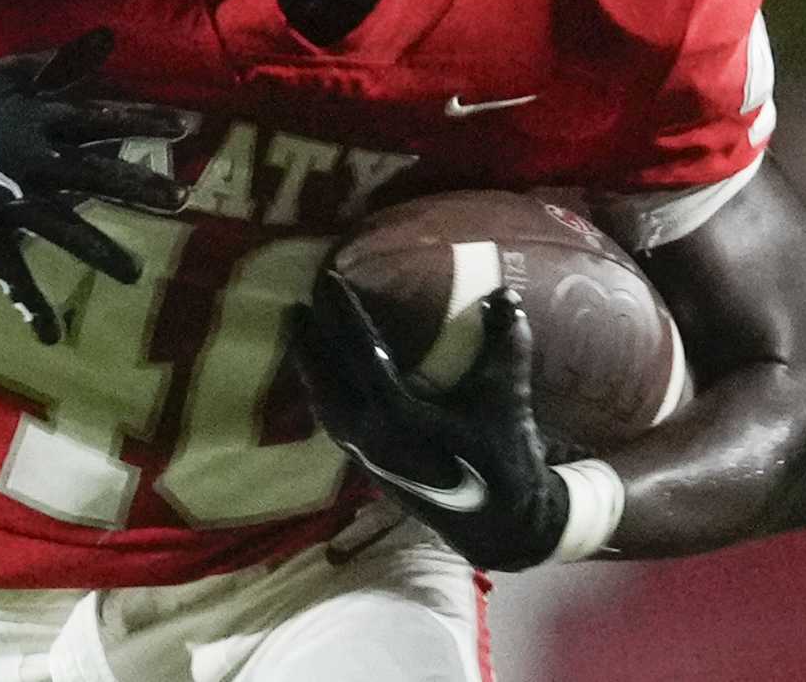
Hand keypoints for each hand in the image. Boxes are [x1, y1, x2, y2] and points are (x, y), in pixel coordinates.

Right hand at [0, 28, 190, 342]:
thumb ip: (59, 62)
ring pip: (62, 228)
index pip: (101, 119)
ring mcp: (9, 199)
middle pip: (94, 175)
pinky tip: (51, 334)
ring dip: (99, 251)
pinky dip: (29, 303)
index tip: (185, 128)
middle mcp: (31, 161)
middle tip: (180, 199)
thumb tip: (108, 37)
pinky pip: (10, 271)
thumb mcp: (9, 74)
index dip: (142, 122)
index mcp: (38, 121)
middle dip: (137, 187)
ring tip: (134, 274)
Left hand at [290, 274, 567, 569]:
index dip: (342, 314)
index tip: (327, 280)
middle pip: (324, 377)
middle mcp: (370, 435)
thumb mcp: (507, 398)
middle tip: (297, 299)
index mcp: (399, 416)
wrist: (500, 526)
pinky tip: (317, 375)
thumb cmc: (503, 459)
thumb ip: (506, 343)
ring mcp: (363, 453)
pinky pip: (330, 419)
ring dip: (308, 364)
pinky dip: (319, 390)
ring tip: (298, 331)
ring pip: (321, 401)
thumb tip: (504, 292)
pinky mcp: (365, 465)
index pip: (359, 353)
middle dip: (310, 338)